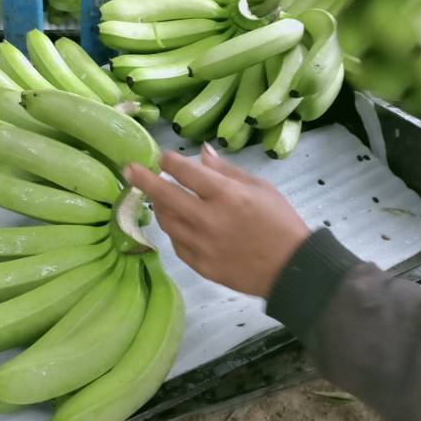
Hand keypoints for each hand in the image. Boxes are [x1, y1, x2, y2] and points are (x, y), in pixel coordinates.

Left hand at [124, 144, 308, 298]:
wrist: (291, 269)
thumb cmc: (280, 222)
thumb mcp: (259, 187)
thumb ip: (226, 170)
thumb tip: (200, 151)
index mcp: (225, 195)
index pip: (185, 171)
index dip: (169, 161)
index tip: (162, 158)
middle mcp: (208, 219)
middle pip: (164, 196)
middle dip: (143, 179)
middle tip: (129, 169)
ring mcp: (202, 245)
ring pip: (165, 221)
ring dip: (158, 206)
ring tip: (159, 198)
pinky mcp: (200, 266)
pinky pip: (177, 244)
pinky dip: (174, 230)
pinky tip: (179, 224)